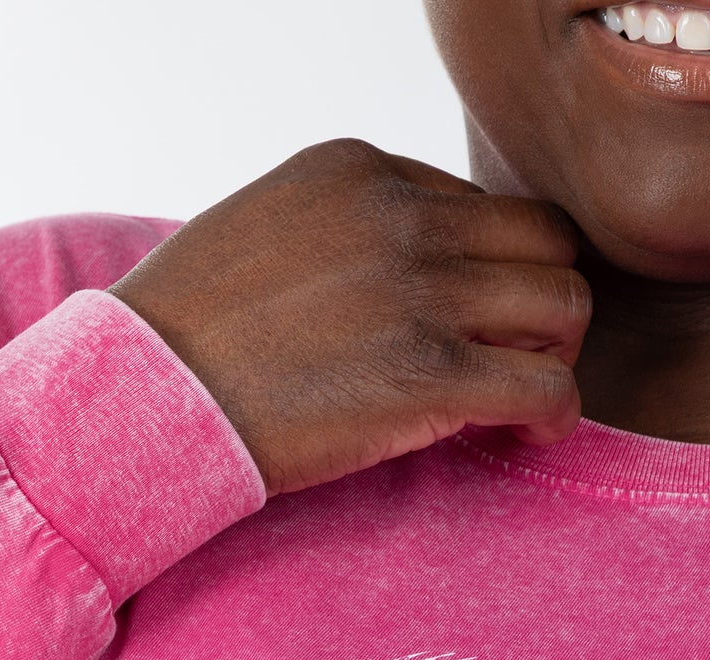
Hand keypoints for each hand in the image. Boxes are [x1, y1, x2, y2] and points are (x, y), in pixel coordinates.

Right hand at [108, 139, 589, 497]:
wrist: (145, 395)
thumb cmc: (191, 332)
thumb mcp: (268, 232)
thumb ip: (348, 234)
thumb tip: (409, 273)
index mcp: (363, 173)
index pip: (480, 207)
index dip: (486, 271)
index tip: (464, 322)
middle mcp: (404, 217)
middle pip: (545, 243)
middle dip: (540, 301)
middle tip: (514, 355)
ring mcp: (422, 293)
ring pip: (564, 306)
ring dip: (554, 355)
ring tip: (518, 398)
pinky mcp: (431, 376)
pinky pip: (549, 386)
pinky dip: (554, 416)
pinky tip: (528, 435)